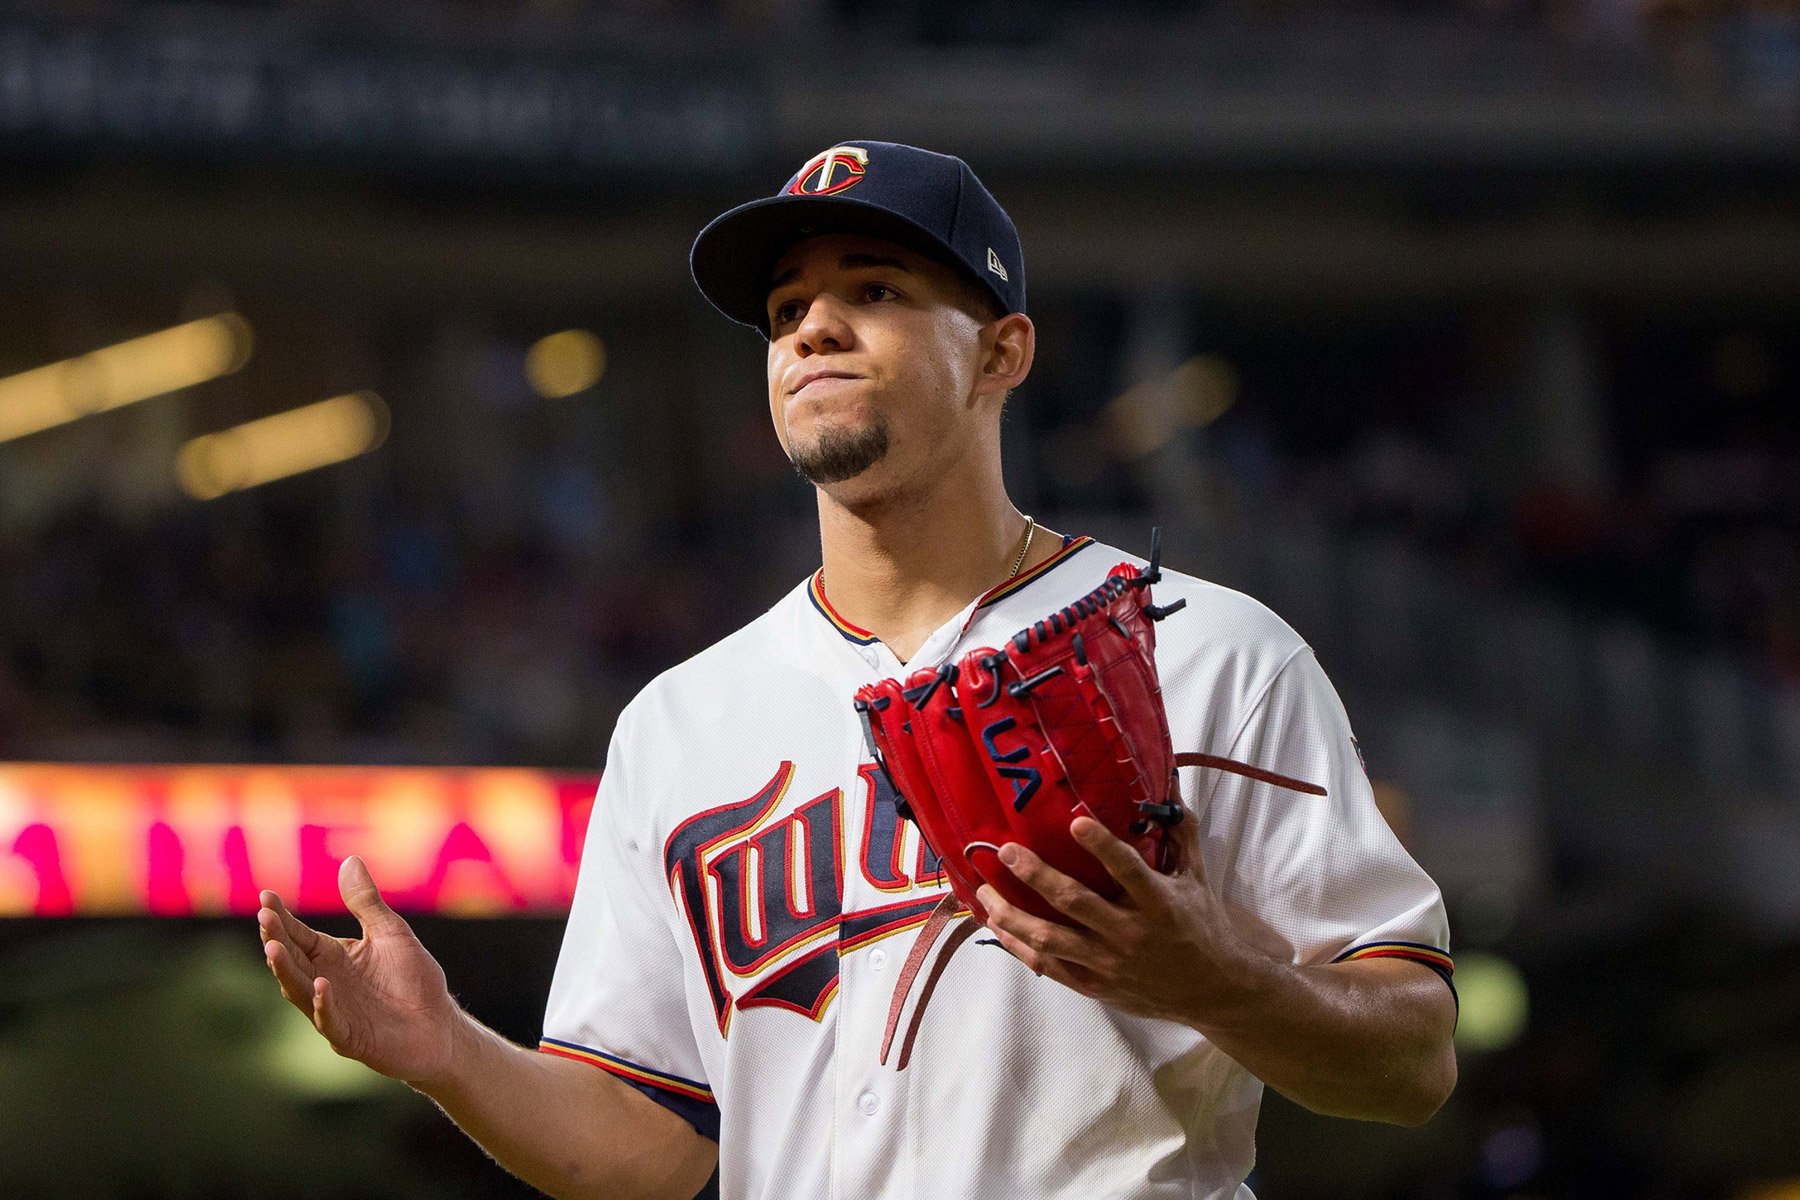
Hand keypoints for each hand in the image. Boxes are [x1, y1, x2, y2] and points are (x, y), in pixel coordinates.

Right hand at [257, 856, 463, 1086]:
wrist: (438, 1025)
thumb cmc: (414, 979)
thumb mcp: (391, 933)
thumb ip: (367, 903)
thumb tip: (350, 859)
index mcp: (333, 957)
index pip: (300, 935)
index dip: (282, 918)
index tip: (266, 897)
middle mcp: (325, 983)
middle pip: (293, 960)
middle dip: (276, 939)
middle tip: (264, 918)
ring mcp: (334, 1011)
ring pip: (300, 991)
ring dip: (286, 971)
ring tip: (274, 949)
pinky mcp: (350, 1037)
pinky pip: (330, 1022)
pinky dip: (324, 1006)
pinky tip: (322, 986)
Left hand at [975, 809, 1263, 1029]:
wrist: (1214, 992)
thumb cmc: (1203, 927)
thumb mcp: (1197, 880)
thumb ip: (1181, 835)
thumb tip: (1169, 788)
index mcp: (1159, 904)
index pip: (1127, 869)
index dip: (1101, 845)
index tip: (1074, 820)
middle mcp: (1129, 934)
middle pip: (1074, 902)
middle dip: (1035, 875)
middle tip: (1006, 850)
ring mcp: (1108, 963)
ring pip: (1048, 939)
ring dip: (1011, 914)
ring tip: (984, 891)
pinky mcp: (1094, 986)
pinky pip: (1047, 966)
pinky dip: (1018, 946)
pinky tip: (998, 925)